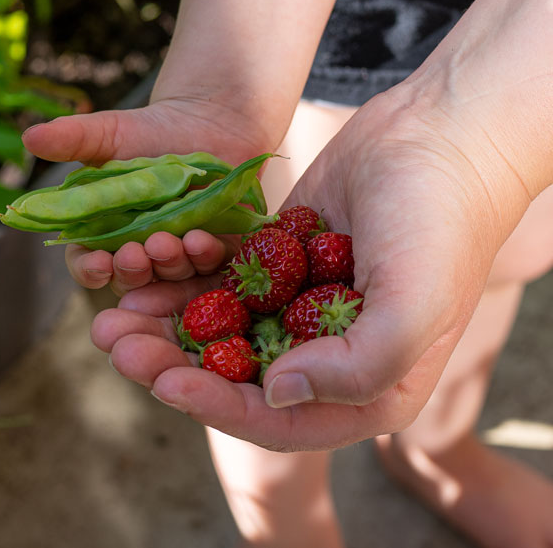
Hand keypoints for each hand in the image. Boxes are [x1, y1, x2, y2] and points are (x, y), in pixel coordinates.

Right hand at [22, 96, 284, 294]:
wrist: (208, 120)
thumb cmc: (151, 132)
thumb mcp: (110, 134)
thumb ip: (72, 139)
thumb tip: (30, 137)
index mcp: (107, 234)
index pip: (89, 264)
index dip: (90, 269)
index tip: (96, 264)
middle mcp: (143, 251)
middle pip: (132, 277)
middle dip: (132, 270)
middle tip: (135, 256)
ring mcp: (182, 253)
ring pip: (173, 274)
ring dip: (169, 264)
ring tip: (168, 244)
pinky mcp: (220, 247)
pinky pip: (214, 262)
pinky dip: (207, 255)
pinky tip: (203, 240)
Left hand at [92, 86, 533, 449]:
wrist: (442, 132)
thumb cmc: (440, 223)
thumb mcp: (415, 306)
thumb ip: (356, 367)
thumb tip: (276, 393)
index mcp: (372, 385)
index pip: (281, 420)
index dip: (217, 407)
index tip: (165, 383)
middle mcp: (333, 354)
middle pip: (239, 379)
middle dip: (174, 369)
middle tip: (115, 345)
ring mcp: (306, 305)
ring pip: (224, 333)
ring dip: (167, 332)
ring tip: (110, 317)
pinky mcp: (286, 260)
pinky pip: (225, 285)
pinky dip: (184, 289)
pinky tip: (142, 284)